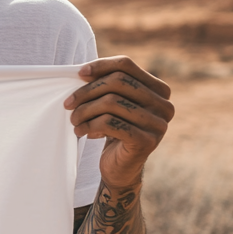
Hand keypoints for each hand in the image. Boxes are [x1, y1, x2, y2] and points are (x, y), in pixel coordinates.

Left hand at [64, 56, 173, 188]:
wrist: (120, 169)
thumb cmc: (114, 131)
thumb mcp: (114, 103)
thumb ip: (108, 84)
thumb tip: (84, 71)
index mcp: (159, 90)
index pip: (126, 65)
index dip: (100, 66)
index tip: (79, 74)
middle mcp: (164, 105)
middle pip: (118, 82)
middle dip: (87, 91)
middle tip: (68, 104)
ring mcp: (158, 124)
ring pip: (111, 102)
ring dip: (85, 111)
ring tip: (74, 120)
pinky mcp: (146, 141)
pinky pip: (110, 123)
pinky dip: (90, 125)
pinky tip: (82, 132)